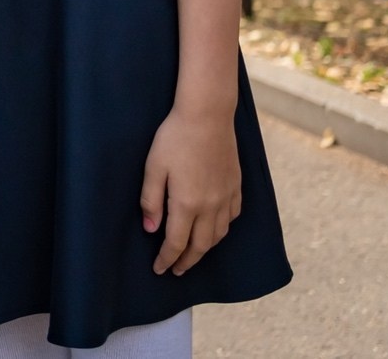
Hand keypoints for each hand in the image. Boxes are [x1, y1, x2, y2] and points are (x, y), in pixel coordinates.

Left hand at [139, 103, 241, 275]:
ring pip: (219, 235)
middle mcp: (211, 206)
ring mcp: (227, 197)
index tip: (159, 269)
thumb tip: (151, 229)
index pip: (177, 243)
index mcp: (187, 204)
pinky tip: (215, 228)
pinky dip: (222, 229)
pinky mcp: (236, 186)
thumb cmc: (174, 138)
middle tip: (176, 270)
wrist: (207, 116)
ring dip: (205, 249)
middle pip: (201, 246)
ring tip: (193, 253)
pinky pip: (232, 217)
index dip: (167, 259)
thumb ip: (151, 200)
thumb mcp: (153, 167)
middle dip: (187, 261)